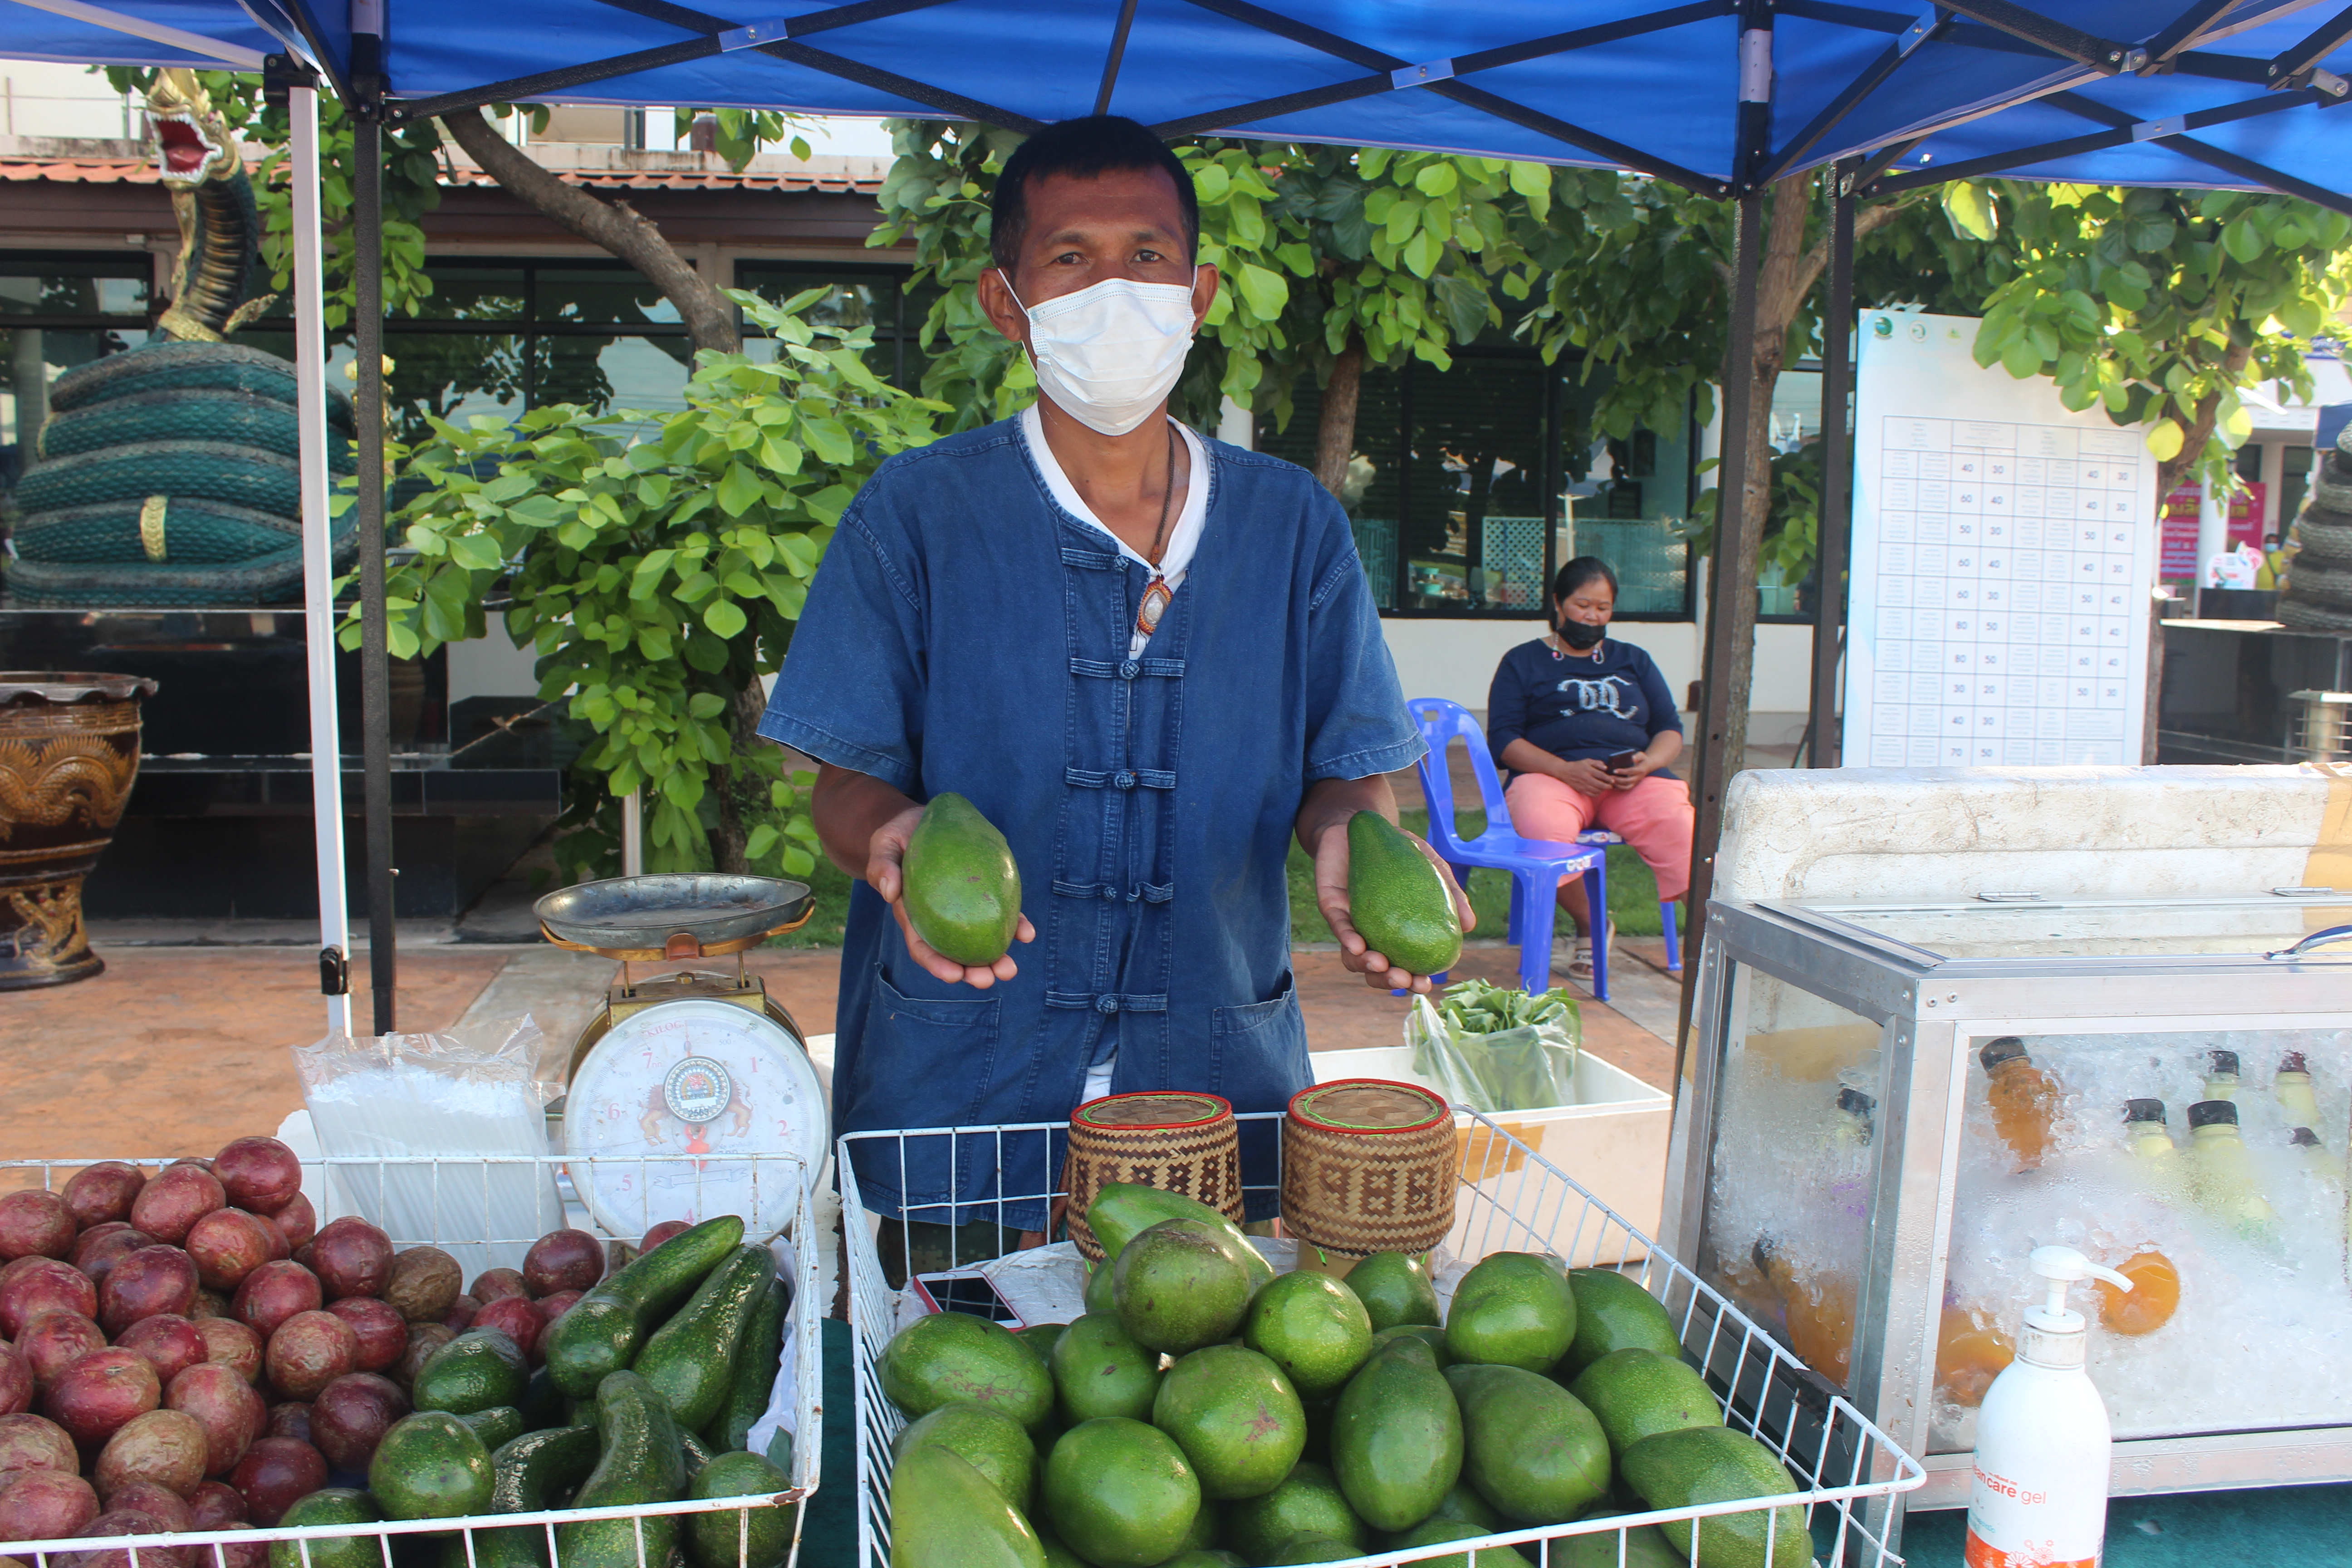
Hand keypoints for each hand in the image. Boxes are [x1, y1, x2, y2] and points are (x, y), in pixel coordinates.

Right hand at [865, 805, 1035, 987]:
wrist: (923, 822)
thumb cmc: (900, 836)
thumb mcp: (885, 844)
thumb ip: (882, 866)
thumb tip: (890, 892)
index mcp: (914, 915)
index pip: (923, 948)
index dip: (937, 964)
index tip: (953, 975)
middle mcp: (941, 919)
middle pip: (955, 953)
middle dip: (972, 971)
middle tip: (989, 979)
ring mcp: (965, 908)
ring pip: (980, 941)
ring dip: (995, 959)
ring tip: (1009, 970)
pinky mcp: (984, 893)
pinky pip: (1000, 914)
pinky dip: (1014, 927)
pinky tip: (1027, 934)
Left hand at [1311, 820, 1475, 993]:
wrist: (1362, 824)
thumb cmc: (1398, 850)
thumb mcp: (1431, 867)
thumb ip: (1450, 893)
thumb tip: (1470, 925)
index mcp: (1395, 932)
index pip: (1402, 966)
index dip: (1411, 982)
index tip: (1425, 985)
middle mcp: (1370, 933)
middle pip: (1375, 971)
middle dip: (1388, 981)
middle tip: (1405, 979)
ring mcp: (1349, 921)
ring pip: (1351, 957)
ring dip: (1366, 967)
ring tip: (1382, 965)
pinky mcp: (1330, 905)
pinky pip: (1337, 925)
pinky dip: (1347, 938)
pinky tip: (1358, 945)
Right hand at [1554, 757, 1615, 796]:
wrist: (1565, 772)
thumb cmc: (1578, 766)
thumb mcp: (1587, 761)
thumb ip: (1597, 763)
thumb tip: (1606, 767)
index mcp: (1588, 770)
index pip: (1601, 775)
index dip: (1609, 778)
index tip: (1613, 780)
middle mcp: (1586, 778)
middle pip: (1600, 785)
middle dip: (1607, 786)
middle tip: (1611, 786)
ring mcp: (1583, 785)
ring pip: (1596, 790)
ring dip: (1603, 790)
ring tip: (1605, 788)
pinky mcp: (1581, 790)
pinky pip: (1591, 794)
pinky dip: (1597, 793)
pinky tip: (1598, 791)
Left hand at [1609, 752, 1659, 789]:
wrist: (1648, 766)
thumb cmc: (1642, 759)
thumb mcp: (1641, 755)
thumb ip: (1637, 756)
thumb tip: (1632, 758)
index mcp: (1640, 770)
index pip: (1630, 771)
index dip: (1622, 771)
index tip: (1614, 770)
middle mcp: (1638, 778)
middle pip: (1628, 781)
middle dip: (1618, 780)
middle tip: (1610, 777)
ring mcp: (1636, 782)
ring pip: (1626, 787)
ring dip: (1618, 785)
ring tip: (1610, 782)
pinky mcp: (1633, 785)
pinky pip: (1625, 789)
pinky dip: (1618, 788)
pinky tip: (1611, 785)